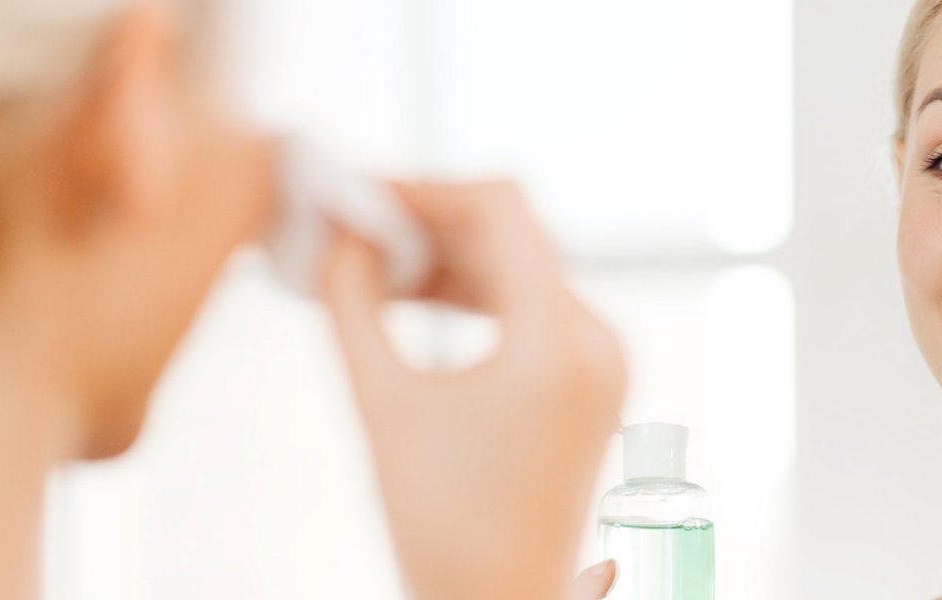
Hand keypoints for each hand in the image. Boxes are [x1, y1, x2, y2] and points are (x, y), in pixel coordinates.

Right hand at [323, 181, 625, 599]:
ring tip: (364, 263)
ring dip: (447, 256)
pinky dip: (474, 293)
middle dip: (428, 219)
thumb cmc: (440, 525)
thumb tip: (335, 228)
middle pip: (513, 232)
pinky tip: (408, 296)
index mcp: (560, 342)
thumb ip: (354, 303)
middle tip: (350, 219)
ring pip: (521, 265)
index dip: (423, 187)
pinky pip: (533, 304)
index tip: (358, 190)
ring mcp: (606, 358)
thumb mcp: (383, 403)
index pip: (501, 210)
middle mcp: (600, 340)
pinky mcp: (595, 377)